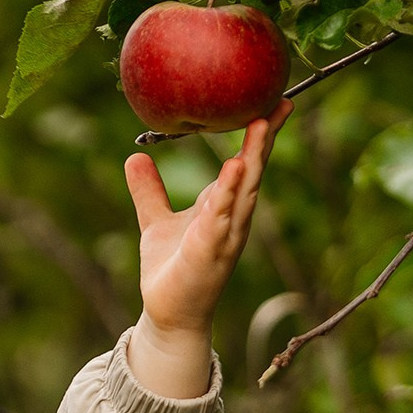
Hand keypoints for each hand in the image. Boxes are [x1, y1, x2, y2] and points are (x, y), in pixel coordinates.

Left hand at [123, 98, 290, 398]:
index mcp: (224, 206)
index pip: (247, 163)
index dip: (259, 134)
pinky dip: (225, 202)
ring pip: (242, 195)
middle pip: (254, 171)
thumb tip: (135, 155)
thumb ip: (148, 190)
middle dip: (264, 139)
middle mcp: (232, 218)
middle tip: (277, 102)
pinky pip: (219, 224)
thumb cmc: (171, 267)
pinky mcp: (208, 255)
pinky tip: (229, 180)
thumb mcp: (155, 220)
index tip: (273, 99)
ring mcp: (224, 237)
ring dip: (250, 165)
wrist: (168, 312)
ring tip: (257, 132)